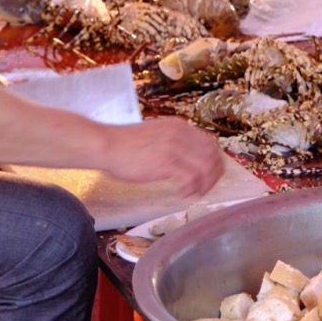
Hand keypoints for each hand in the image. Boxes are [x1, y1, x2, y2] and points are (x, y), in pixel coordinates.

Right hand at [105, 118, 225, 198]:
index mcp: (180, 126)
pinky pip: (191, 178)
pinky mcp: (166, 162)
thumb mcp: (156, 134)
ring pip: (206, 168)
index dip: (214, 161)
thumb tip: (187, 156)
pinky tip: (182, 194)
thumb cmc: (126, 143)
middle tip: (204, 188)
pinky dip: (191, 189)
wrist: (107, 145)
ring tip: (193, 193)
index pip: (210, 143)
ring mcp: (174, 147)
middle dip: (213, 175)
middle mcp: (181, 134)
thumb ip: (174, 141)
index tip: (209, 175)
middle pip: (213, 155)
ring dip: (204, 184)